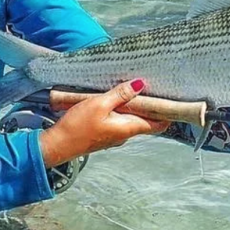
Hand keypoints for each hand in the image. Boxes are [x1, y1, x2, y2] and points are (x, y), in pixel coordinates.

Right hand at [39, 79, 169, 166]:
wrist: (58, 145)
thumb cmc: (78, 126)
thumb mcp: (99, 104)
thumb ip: (120, 95)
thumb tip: (140, 84)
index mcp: (128, 128)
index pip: (158, 123)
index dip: (167, 112)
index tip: (172, 98)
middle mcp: (125, 134)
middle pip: (146, 120)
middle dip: (151, 105)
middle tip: (154, 87)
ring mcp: (115, 135)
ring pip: (132, 120)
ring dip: (135, 106)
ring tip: (135, 88)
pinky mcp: (104, 133)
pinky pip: (119, 120)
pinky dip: (122, 110)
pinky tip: (116, 99)